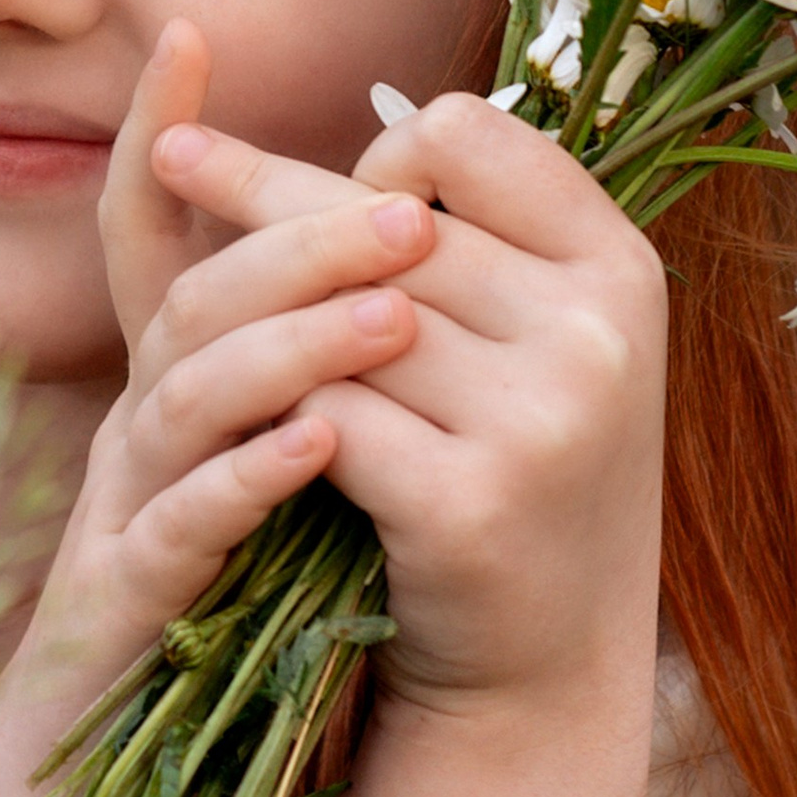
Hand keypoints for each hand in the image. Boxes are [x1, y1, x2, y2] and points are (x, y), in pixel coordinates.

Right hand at [3, 24, 441, 725]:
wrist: (95, 778)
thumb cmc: (197, 616)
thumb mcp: (241, 473)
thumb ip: (286, 378)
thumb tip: (383, 282)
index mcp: (161, 389)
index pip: (147, 236)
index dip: (158, 138)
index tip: (188, 36)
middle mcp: (130, 429)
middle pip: (189, 295)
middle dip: (293, 237)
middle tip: (411, 211)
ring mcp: (120, 512)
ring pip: (183, 395)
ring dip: (288, 345)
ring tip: (390, 318)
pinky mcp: (126, 606)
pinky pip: (177, 527)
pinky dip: (247, 478)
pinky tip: (323, 447)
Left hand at [137, 85, 668, 722]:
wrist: (546, 663)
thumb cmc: (522, 473)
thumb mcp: (539, 343)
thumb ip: (472, 244)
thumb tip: (351, 133)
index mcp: (622, 266)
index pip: (470, 134)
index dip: (386, 153)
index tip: (346, 190)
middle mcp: (598, 332)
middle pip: (386, 225)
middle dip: (269, 198)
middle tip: (174, 158)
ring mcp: (542, 422)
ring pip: (343, 318)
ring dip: (268, 316)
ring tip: (198, 297)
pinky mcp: (469, 505)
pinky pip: (327, 418)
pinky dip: (278, 416)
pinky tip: (242, 414)